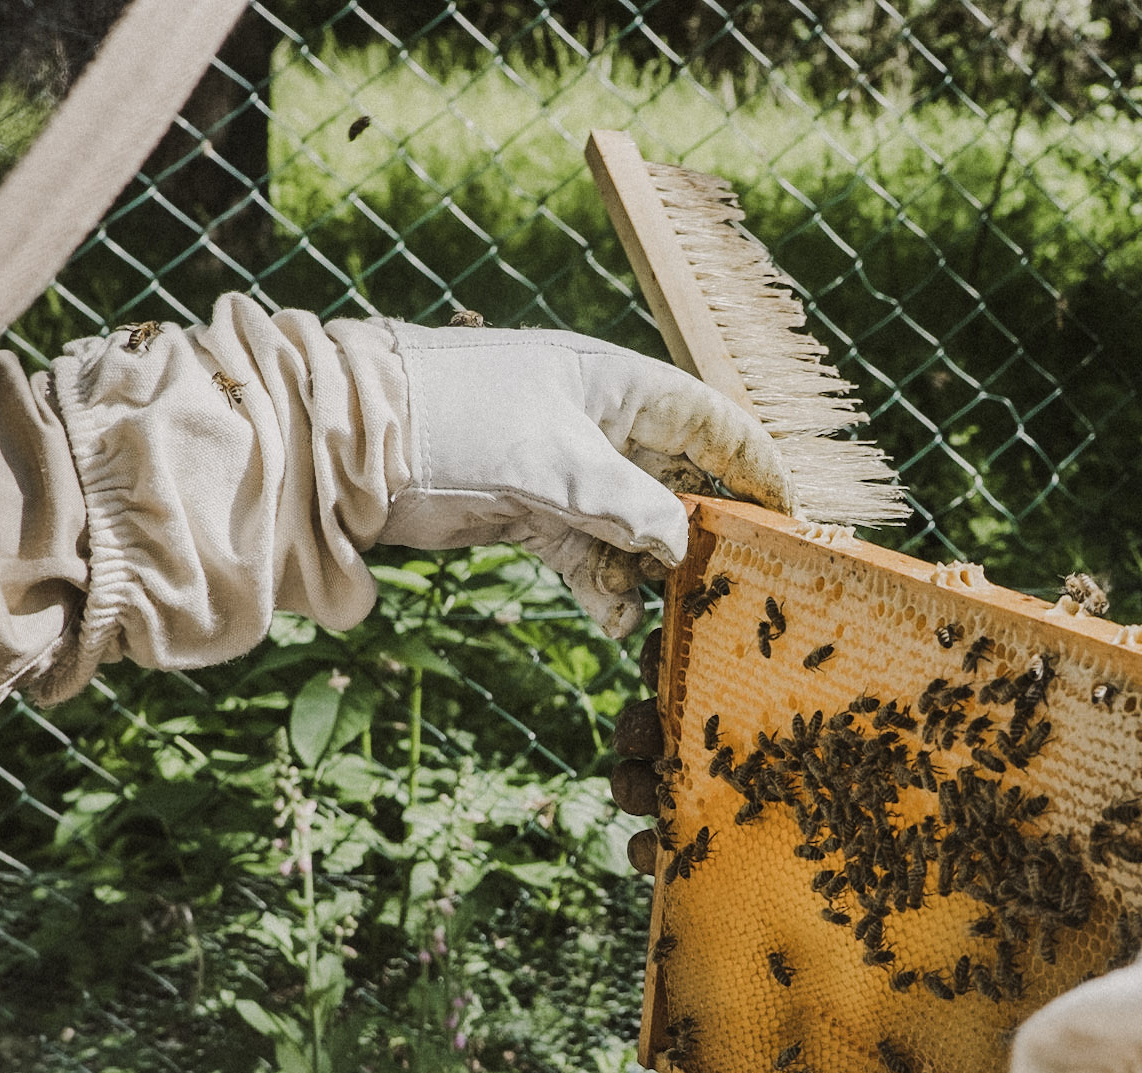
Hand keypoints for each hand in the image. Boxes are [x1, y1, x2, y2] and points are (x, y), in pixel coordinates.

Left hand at [376, 323, 791, 635]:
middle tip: (732, 587)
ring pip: (634, 528)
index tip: (790, 518)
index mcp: (618, 383)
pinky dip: (604, 587)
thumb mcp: (559, 465)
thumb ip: (632, 507)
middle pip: (678, 484)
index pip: (713, 423)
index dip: (756, 468)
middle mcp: (599, 423)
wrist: (351, 440)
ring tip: (668, 616)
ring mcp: (566, 470)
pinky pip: (589, 554)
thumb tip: (684, 549)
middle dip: (702, 537)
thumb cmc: (460, 419)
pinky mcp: (533, 511)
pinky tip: (616, 621)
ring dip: (649, 573)